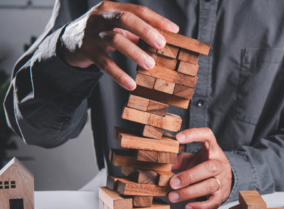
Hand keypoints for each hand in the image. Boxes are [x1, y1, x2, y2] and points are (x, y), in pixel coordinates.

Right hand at [59, 1, 178, 89]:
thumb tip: (163, 40)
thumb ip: (135, 31)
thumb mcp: (116, 27)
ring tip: (151, 65)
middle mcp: (101, 17)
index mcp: (112, 8)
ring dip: (135, 53)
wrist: (68, 42)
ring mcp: (92, 33)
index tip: (174, 30)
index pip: (138, 10)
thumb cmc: (101, 33)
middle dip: (146, 31)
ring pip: (116, 40)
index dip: (157, 20)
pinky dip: (119, 75)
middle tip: (162, 45)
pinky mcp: (86, 51)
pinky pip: (105, 64)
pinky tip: (131, 84)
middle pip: (126, 19)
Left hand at [168, 128, 232, 208]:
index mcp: (212, 149)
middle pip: (209, 168)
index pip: (207, 135)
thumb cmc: (203, 164)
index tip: (177, 138)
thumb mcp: (192, 158)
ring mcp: (223, 180)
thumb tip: (163, 165)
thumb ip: (179, 160)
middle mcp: (220, 163)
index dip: (194, 134)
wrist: (223, 177)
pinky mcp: (222, 195)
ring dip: (189, 192)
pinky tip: (187, 207)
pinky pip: (213, 203)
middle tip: (172, 182)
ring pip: (210, 186)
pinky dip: (200, 207)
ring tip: (172, 196)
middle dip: (189, 176)